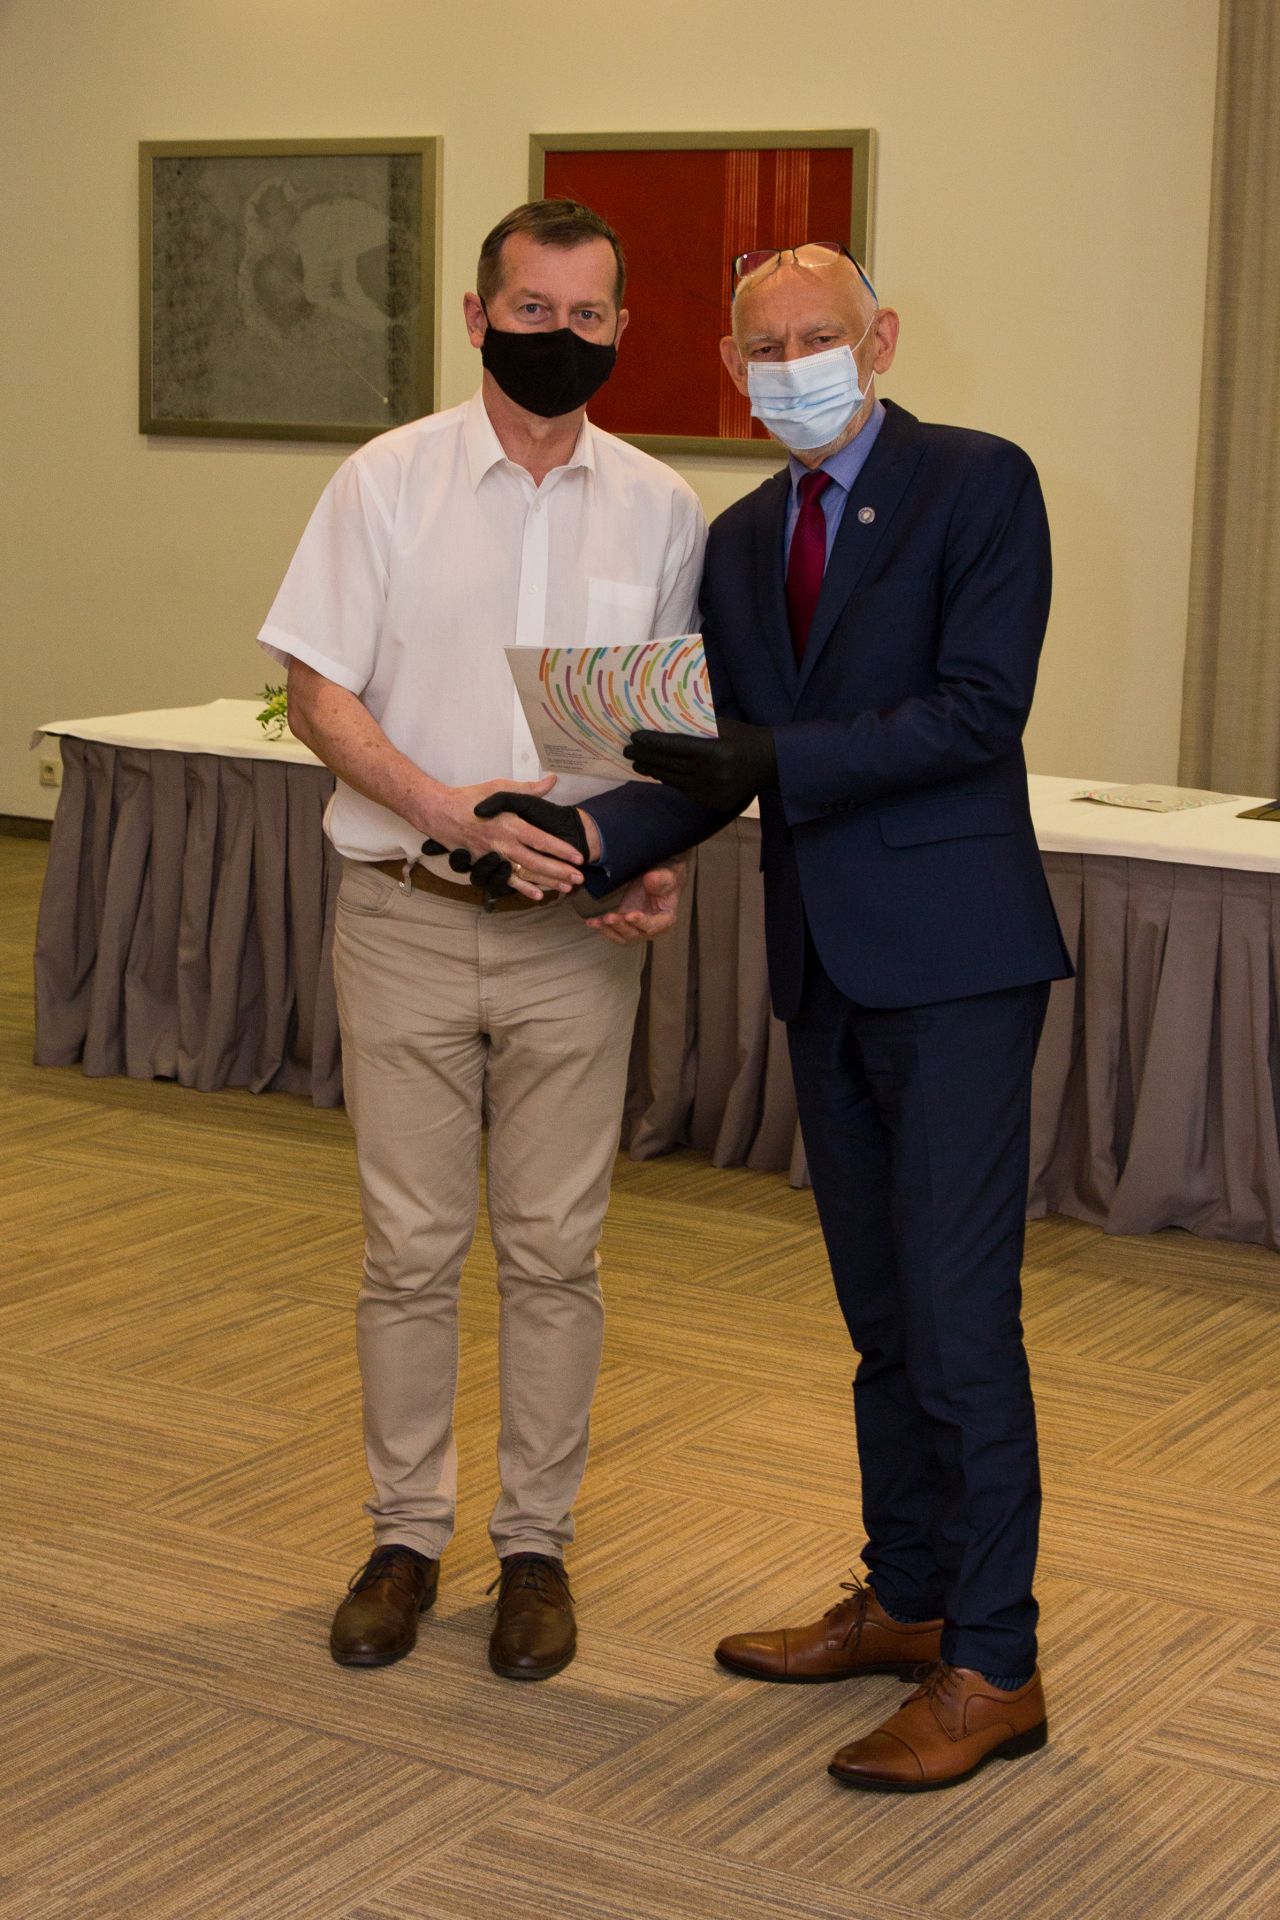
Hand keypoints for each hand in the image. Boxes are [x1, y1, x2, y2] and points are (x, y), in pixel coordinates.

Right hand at [418, 774, 583, 900]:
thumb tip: (551, 780)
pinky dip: (522, 889)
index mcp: (509, 823)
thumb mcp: (500, 787)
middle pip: (536, 861)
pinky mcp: (484, 864)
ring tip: (566, 888)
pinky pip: (505, 880)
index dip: (560, 849)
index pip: (540, 839)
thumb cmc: (470, 797)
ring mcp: (493, 856)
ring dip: (546, 882)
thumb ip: (528, 788)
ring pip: (524, 873)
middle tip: (579, 878)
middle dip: (559, 871)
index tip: (578, 857)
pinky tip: (538, 895)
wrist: (439, 812)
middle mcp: (503, 842)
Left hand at [586, 859, 686, 945]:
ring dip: (609, 930)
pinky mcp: (624, 923)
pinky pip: (613, 930)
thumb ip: (660, 879)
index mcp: (666, 919)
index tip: (630, 915)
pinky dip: (602, 927)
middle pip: (635, 934)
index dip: (642, 922)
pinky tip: (592, 922)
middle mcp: (651, 928)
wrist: (658, 880)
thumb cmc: (666, 879)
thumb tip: (650, 878)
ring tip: (597, 922)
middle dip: (621, 926)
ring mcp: (636, 928)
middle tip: (609, 917)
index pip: (653, 926)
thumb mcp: (667, 876)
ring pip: (622, 936)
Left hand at [623, 719, 776, 812]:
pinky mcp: (714, 802)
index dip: (653, 742)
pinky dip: (671, 781)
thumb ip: (696, 726)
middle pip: (671, 765)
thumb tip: (664, 722)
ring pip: (675, 781)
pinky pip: (686, 791)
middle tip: (628, 751)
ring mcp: (713, 791)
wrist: (770, 762)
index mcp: (715, 751)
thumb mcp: (722, 725)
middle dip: (646, 757)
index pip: (676, 747)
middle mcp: (712, 774)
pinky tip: (659, 774)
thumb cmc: (743, 737)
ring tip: (638, 763)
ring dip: (654, 771)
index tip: (634, 737)